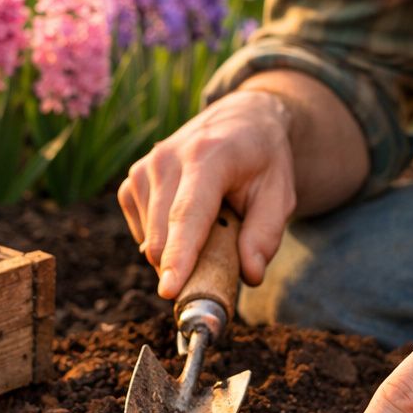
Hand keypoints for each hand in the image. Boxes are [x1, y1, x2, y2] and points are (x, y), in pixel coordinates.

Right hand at [118, 88, 297, 297]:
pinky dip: (166, 241)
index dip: (179, 255)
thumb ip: (267, 235)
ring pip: (151, 242)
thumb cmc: (263, 161)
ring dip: (180, 253)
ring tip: (211, 225)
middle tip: (221, 268)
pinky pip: (142, 235)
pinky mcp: (131, 182)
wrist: (239, 122)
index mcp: (207, 156)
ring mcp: (144, 169)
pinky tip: (188, 221)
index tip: (170, 290)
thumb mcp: (281, 193)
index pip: (188, 214)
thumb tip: (250, 275)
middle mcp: (167, 159)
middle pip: (164, 236)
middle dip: (187, 269)